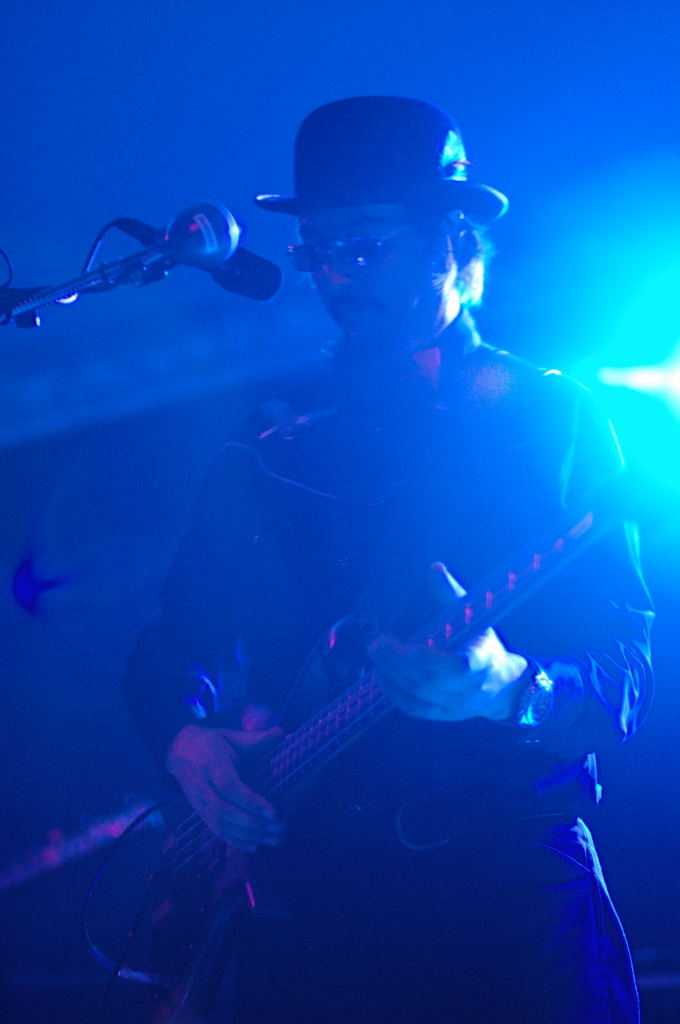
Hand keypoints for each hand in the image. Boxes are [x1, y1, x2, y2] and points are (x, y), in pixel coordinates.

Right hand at [165, 723, 284, 850]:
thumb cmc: (213, 743)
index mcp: (210, 762)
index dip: (250, 800)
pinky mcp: (198, 812)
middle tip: (278, 827)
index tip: (273, 810)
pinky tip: (255, 845)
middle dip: (252, 823)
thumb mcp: (231, 736)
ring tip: (274, 839)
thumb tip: (281, 733)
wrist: (180, 751)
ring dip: (248, 835)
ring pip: (219, 824)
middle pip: (223, 810)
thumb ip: (255, 739)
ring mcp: (197, 802)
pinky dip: (235, 841)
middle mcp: (201, 785)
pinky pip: (215, 830)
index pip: (228, 786)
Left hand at [367, 563, 526, 722]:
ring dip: (393, 676)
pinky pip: (416, 709)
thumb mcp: (476, 618)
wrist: (503, 686)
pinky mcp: (445, 715)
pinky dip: (395, 694)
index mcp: (483, 661)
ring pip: (420, 695)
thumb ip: (452, 595)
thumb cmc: (485, 645)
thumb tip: (434, 568)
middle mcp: (470, 688)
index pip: (460, 666)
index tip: (411, 648)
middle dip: (399, 663)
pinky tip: (381, 676)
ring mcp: (457, 705)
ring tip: (376, 655)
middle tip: (376, 645)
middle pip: (430, 680)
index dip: (434, 660)